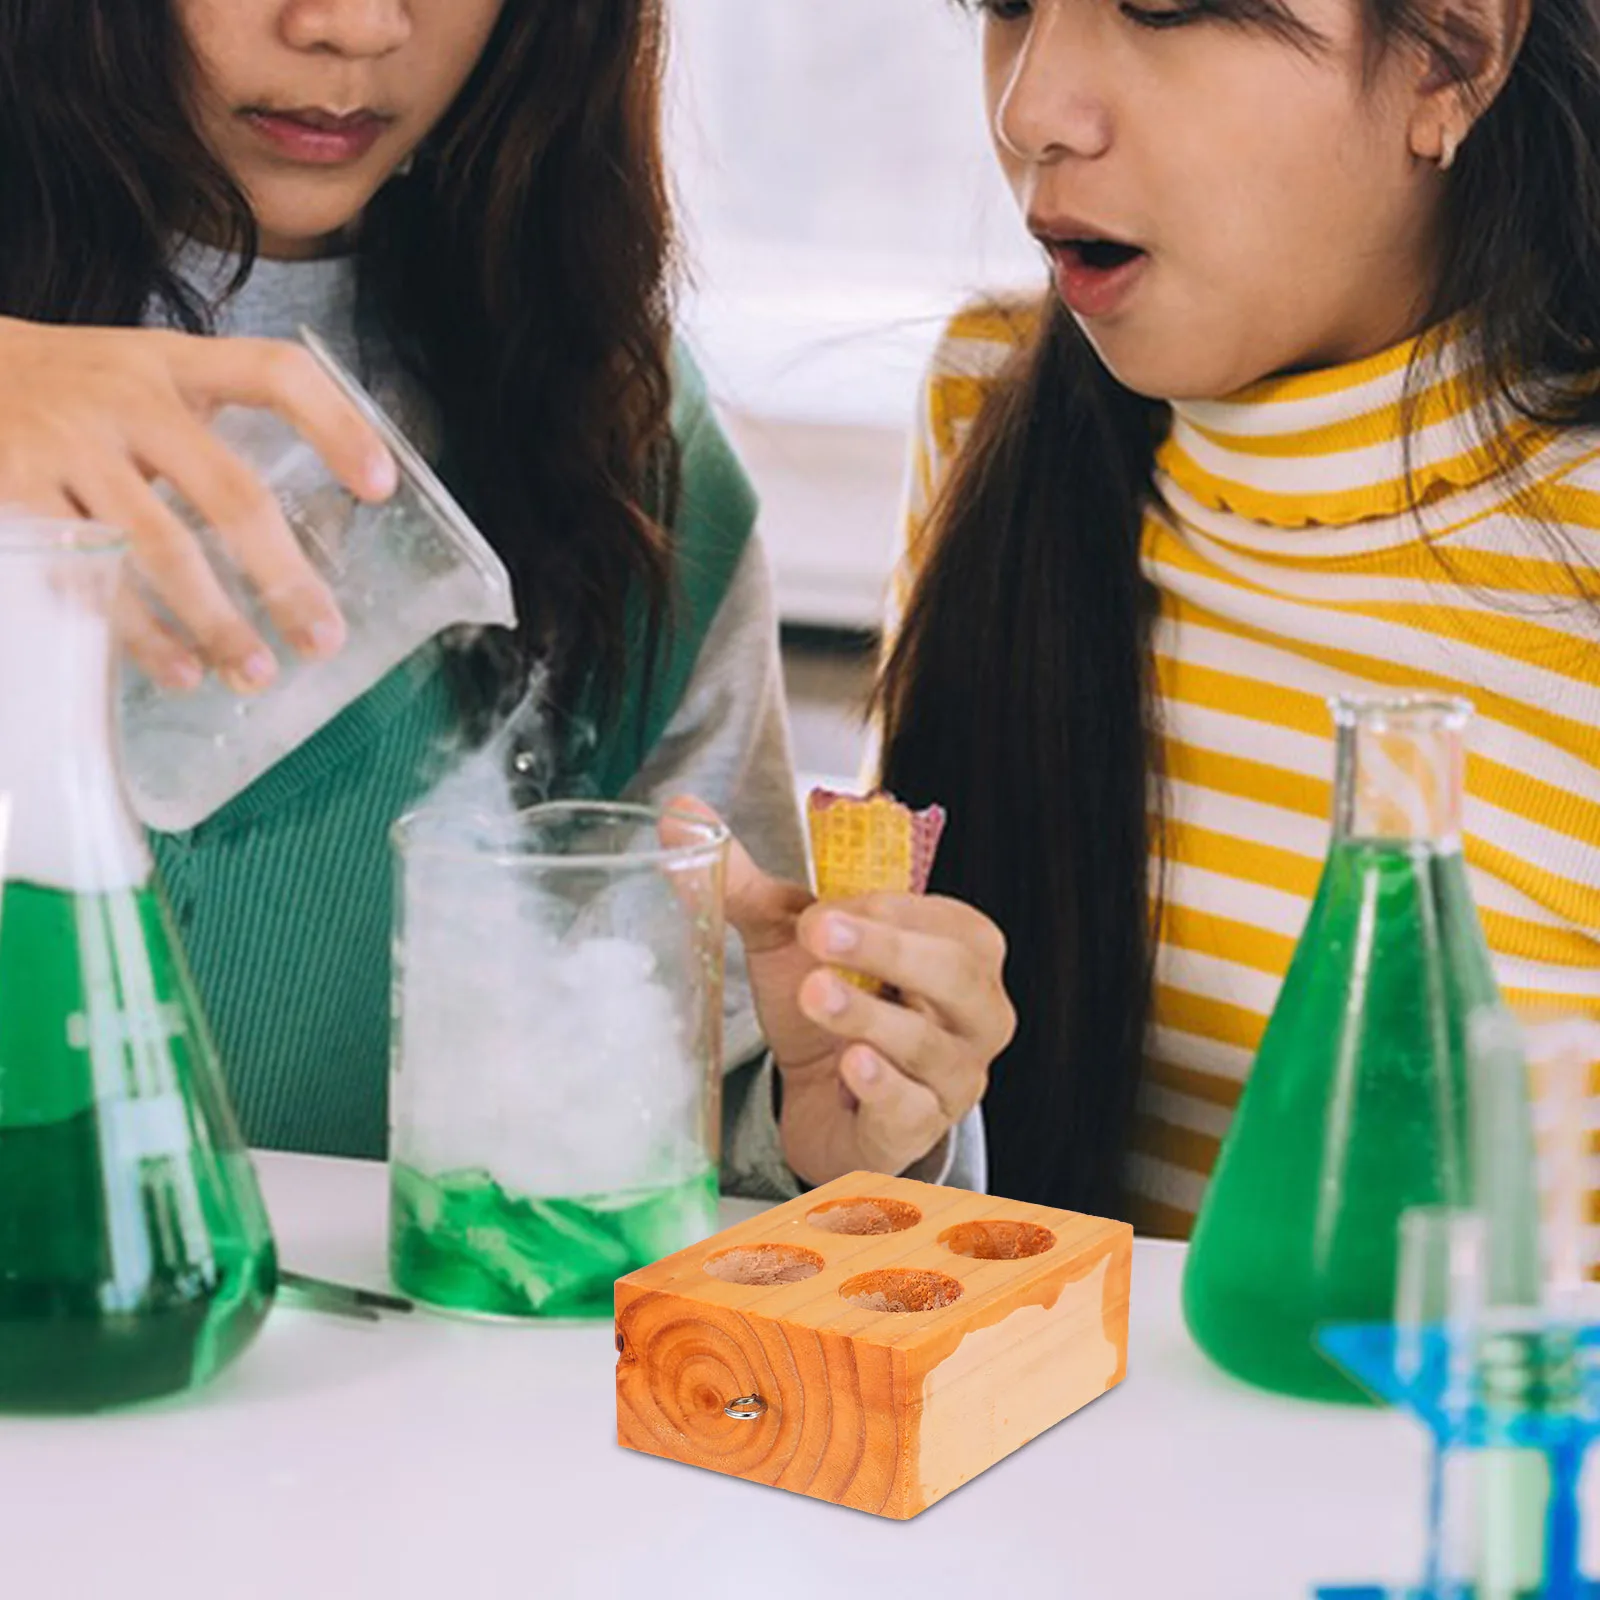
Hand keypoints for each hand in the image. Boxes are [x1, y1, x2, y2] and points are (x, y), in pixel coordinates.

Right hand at [0, 316, 395, 692]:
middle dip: (284, 576)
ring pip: (161, 548)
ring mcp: (66, 443)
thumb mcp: (141, 380)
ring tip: (254, 673)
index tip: (380, 487)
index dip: (337, 423)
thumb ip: (211, 436)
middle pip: (231, 493)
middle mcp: (127, 397)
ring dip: (215, 622)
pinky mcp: (10, 489)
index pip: (275, 373)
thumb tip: (306, 536)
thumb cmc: (69, 395)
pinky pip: (87, 575)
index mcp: (173, 364)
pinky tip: (176, 669)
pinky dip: (137, 632)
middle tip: (322, 640)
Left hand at [670, 797, 1015, 1186]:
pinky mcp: (918, 1133)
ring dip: (869, 1015)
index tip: (817, 912)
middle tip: (820, 933)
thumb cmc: (827, 1004)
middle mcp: (975, 1012)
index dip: (880, 912)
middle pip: (954, 973)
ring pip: (929, 1044)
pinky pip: (912, 1109)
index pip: (940, 920)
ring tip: (816, 994)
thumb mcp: (788, 937)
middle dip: (887, 949)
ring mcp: (953, 1078)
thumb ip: (745, 879)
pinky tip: (851, 1067)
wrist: (816, 1101)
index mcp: (961, 947)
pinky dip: (883, 1088)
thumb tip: (679, 814)